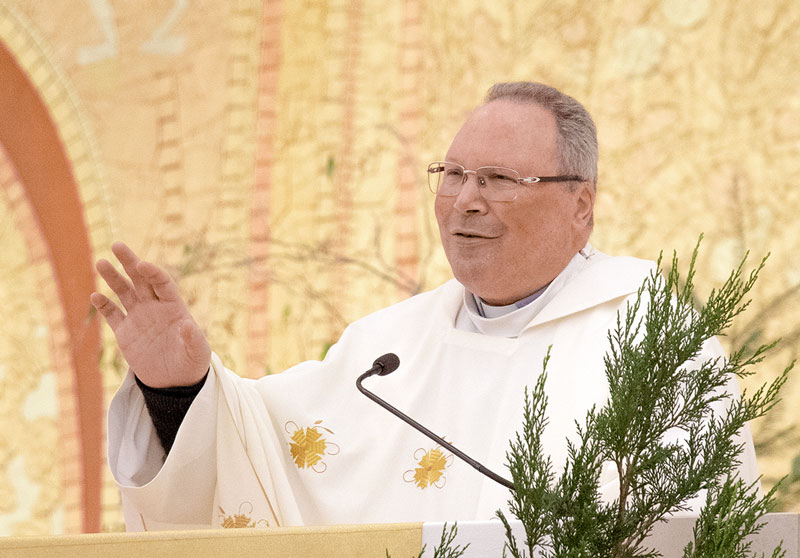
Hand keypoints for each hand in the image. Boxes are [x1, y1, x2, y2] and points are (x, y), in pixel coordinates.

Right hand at [91, 242, 210, 387]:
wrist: (175, 381)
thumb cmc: (191, 363)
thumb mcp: (197, 352)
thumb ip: (193, 339)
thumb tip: (188, 325)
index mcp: (174, 306)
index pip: (162, 282)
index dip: (152, 272)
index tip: (142, 265)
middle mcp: (154, 307)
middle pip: (140, 279)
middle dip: (129, 262)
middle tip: (117, 245)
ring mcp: (139, 318)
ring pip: (124, 292)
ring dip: (113, 278)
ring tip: (101, 263)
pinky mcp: (125, 332)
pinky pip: (112, 315)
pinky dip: (103, 305)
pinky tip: (95, 296)